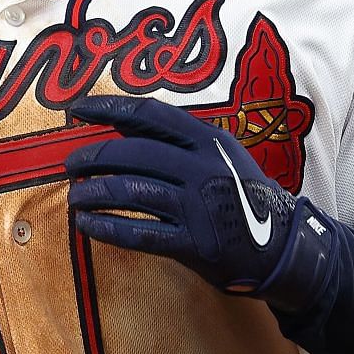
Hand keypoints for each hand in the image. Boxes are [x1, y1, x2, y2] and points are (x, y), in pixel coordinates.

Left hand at [66, 94, 300, 293]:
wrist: (282, 245)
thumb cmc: (241, 194)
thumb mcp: (219, 154)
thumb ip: (175, 138)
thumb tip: (121, 121)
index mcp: (207, 139)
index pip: (148, 113)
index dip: (107, 108)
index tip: (75, 109)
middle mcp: (201, 168)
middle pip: (132, 153)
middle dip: (93, 157)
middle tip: (72, 165)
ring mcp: (197, 206)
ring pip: (130, 192)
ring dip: (92, 194)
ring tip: (76, 198)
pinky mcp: (193, 243)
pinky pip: (139, 233)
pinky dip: (107, 228)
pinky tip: (89, 226)